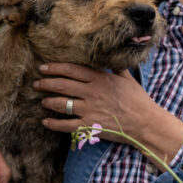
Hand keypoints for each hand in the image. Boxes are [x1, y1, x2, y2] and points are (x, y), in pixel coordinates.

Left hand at [34, 63, 182, 167]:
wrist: (146, 123)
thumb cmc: (138, 100)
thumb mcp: (127, 79)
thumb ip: (115, 68)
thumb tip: (111, 57)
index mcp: (100, 79)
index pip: (71, 70)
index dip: (54, 68)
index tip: (43, 68)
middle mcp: (92, 92)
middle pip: (62, 85)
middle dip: (45, 83)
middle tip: (36, 83)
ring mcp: (89, 109)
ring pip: (61, 104)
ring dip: (48, 102)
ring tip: (42, 101)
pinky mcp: (90, 126)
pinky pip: (66, 125)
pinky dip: (54, 124)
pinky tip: (45, 122)